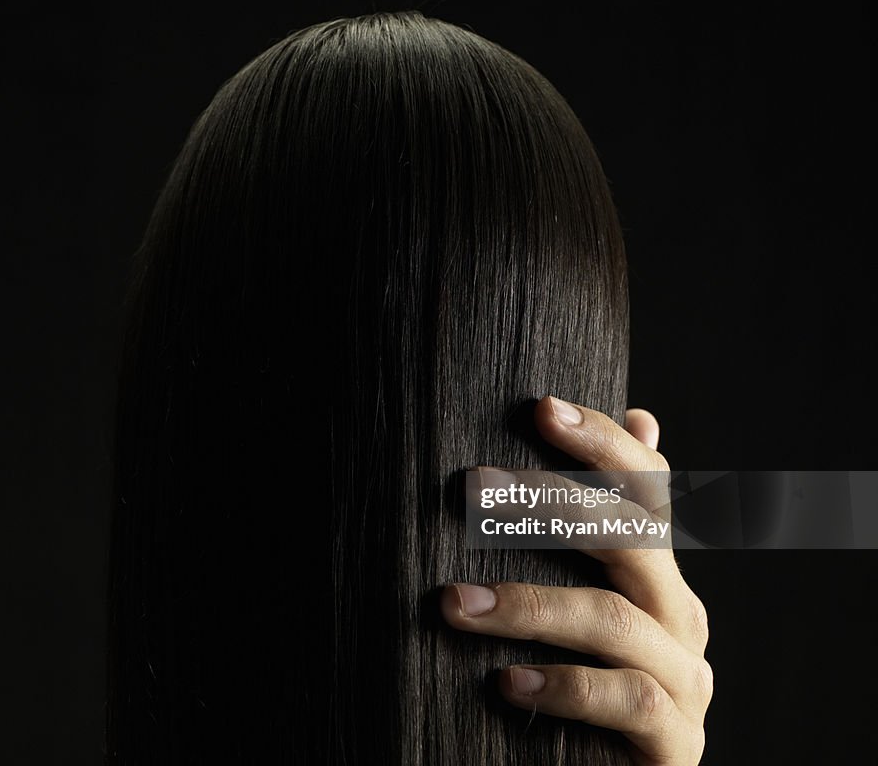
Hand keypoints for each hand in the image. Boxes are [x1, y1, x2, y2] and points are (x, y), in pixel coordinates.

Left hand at [442, 397, 710, 764]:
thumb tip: (645, 417)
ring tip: (454, 603)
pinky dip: (563, 685)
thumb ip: (598, 525)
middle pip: (631, 537)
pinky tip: (506, 682)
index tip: (542, 408)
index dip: (602, 443)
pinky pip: (625, 698)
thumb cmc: (580, 683)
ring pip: (612, 617)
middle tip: (475, 487)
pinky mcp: (675, 740)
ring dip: (528, 605)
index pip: (645, 489)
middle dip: (552, 502)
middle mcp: (680, 615)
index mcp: (657, 575)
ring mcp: (685, 679)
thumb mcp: (578, 603)